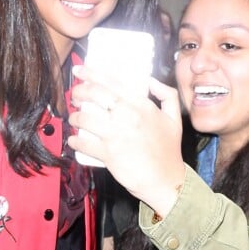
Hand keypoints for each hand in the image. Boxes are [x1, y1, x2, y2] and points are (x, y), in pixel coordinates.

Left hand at [68, 65, 185, 217]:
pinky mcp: (108, 154)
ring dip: (74, 117)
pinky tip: (74, 139)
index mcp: (142, 105)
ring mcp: (116, 135)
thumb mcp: (174, 118)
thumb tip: (150, 80)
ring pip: (85, 117)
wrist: (166, 180)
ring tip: (74, 119)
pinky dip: (74, 140)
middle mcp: (128, 116)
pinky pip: (83, 142)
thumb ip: (166, 94)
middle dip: (79, 91)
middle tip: (75, 95)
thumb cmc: (169, 151)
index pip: (112, 82)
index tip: (80, 69)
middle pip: (94, 94)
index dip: (91, 73)